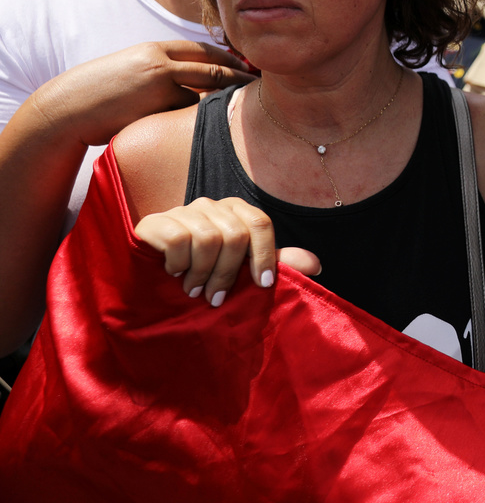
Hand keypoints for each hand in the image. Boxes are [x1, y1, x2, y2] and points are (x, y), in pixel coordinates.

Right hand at [34, 40, 255, 146]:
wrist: (68, 107)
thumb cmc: (99, 92)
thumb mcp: (132, 70)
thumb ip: (161, 70)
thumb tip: (193, 82)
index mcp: (155, 49)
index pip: (202, 50)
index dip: (227, 58)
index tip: (247, 67)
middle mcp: (160, 61)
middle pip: (213, 68)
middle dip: (239, 77)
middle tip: (261, 86)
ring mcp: (158, 83)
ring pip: (200, 95)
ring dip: (214, 106)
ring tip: (239, 110)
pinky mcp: (154, 105)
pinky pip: (183, 115)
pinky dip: (189, 121)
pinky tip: (196, 128)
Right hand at [134, 196, 320, 307]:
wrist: (149, 275)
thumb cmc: (204, 272)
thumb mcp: (241, 271)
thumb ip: (275, 264)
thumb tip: (316, 264)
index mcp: (237, 212)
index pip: (260, 223)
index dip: (265, 255)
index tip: (262, 285)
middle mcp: (212, 206)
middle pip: (235, 234)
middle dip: (229, 274)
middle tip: (216, 298)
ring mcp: (182, 211)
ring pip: (209, 238)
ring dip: (203, 273)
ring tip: (195, 291)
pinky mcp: (154, 222)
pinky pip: (178, 238)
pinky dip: (180, 263)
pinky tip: (174, 274)